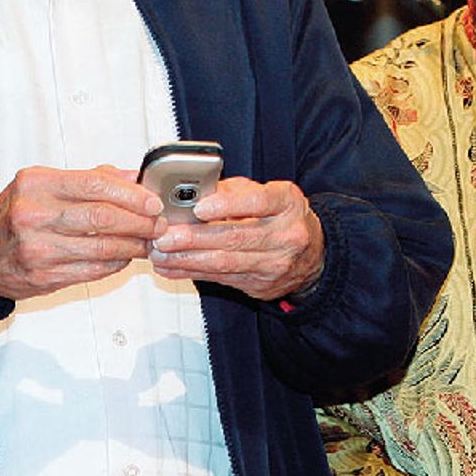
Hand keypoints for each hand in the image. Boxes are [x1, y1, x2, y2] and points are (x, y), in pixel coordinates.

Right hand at [0, 165, 163, 299]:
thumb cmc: (14, 215)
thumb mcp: (44, 185)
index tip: (153, 201)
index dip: (132, 195)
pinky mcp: (44, 276)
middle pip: (104, 217)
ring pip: (103, 246)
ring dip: (134, 245)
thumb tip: (134, 177)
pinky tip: (125, 257)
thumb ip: (90, 179)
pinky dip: (116, 263)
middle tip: (158, 224)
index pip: (96, 185)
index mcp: (37, 184)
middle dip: (140, 222)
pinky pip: (93, 269)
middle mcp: (34, 214)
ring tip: (148, 242)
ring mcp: (38, 248)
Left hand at [147, 177, 325, 301]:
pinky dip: (192, 272)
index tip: (200, 207)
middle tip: (166, 235)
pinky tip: (172, 266)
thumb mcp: (270, 194)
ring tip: (162, 253)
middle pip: (236, 237)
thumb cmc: (285, 217)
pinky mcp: (260, 284)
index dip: (228, 205)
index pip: (259, 203)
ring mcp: (274, 263)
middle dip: (196, 238)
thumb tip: (196, 192)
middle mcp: (285, 235)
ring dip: (188, 259)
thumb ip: (235, 191)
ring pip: (225, 262)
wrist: (313, 255)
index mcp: (287, 204)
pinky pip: (221, 278)